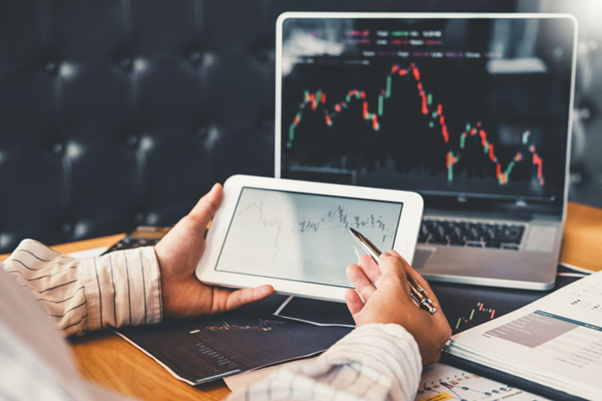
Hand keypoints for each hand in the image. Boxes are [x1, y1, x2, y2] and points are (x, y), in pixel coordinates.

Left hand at [154, 183, 273, 318]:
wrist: (155, 282)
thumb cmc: (169, 254)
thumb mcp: (191, 224)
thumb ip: (207, 208)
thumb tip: (218, 187)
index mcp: (213, 249)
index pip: (238, 241)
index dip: (252, 236)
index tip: (268, 227)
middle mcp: (218, 267)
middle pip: (246, 261)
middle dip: (264, 256)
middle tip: (280, 249)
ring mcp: (221, 284)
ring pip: (247, 280)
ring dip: (264, 276)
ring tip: (282, 270)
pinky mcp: (220, 301)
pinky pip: (241, 297)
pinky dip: (255, 293)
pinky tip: (268, 287)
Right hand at [345, 251, 450, 364]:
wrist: (372, 356)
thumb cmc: (393, 330)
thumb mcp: (395, 289)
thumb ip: (393, 270)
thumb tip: (390, 260)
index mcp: (435, 324)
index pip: (419, 288)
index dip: (403, 269)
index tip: (392, 259)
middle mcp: (419, 334)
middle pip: (397, 296)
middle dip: (379, 276)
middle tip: (370, 262)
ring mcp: (398, 340)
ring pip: (381, 306)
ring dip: (366, 286)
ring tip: (355, 270)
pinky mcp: (380, 344)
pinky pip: (371, 320)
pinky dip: (360, 306)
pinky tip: (351, 294)